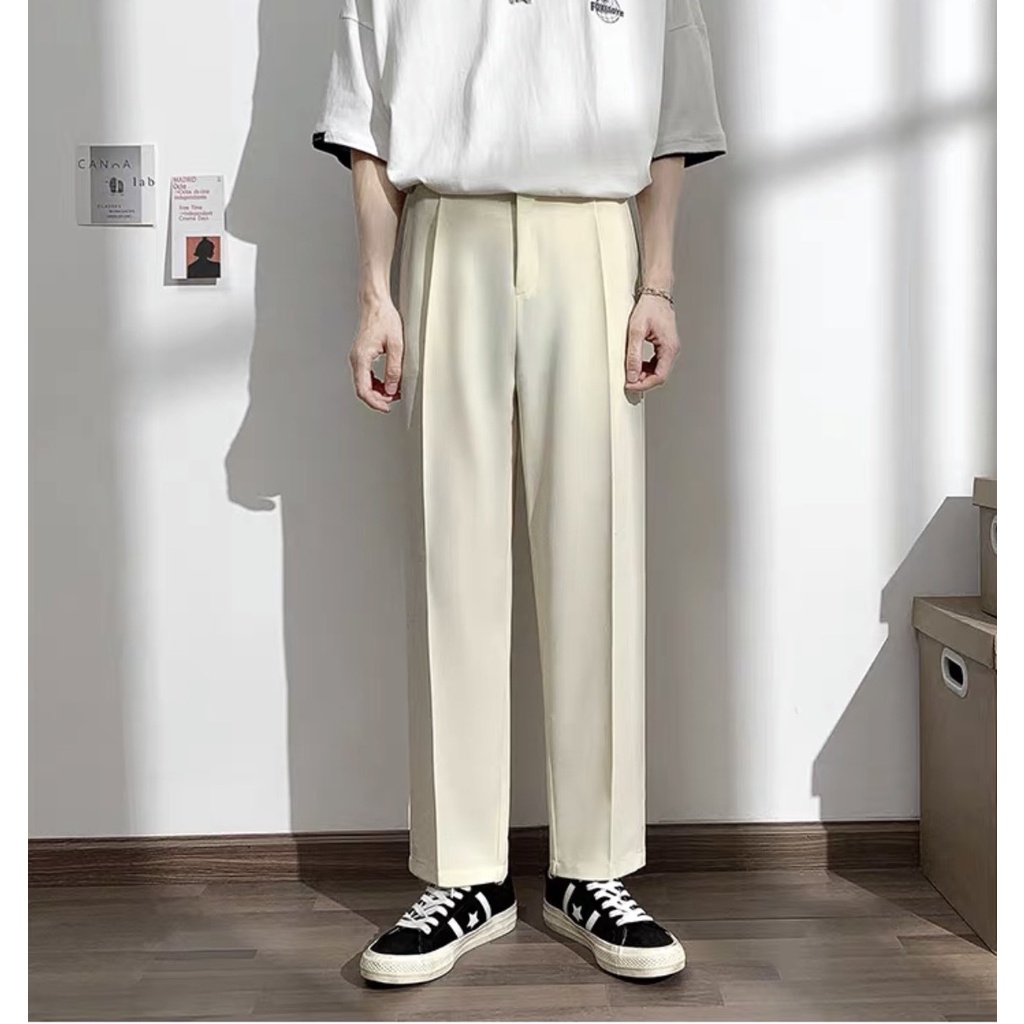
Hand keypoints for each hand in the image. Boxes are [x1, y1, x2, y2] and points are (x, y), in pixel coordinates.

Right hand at [349, 298, 403, 412]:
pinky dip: (376, 384)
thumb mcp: (396, 345)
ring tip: (394, 392)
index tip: (387, 408)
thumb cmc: (384, 319)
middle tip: (394, 401)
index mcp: (361, 358)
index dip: (375, 402)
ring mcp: (357, 358)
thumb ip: (394, 369)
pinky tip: (387, 383)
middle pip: (362, 390)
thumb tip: (392, 389)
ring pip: (363, 384)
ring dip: (378, 392)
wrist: (375, 304)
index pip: (363, 390)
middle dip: (378, 399)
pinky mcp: (361, 356)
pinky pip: (365, 376)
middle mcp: (355, 360)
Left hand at [624, 292, 679, 391]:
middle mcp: (673, 350)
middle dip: (643, 381)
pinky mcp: (665, 347)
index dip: (644, 385)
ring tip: (631, 372)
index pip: (659, 377)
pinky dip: (647, 368)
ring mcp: (670, 349)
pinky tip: (637, 364)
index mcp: (669, 348)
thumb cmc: (649, 307)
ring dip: (644, 375)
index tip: (630, 385)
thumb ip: (634, 355)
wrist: (656, 294)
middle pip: (660, 376)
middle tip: (628, 380)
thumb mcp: (636, 331)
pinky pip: (657, 364)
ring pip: (658, 371)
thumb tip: (632, 375)